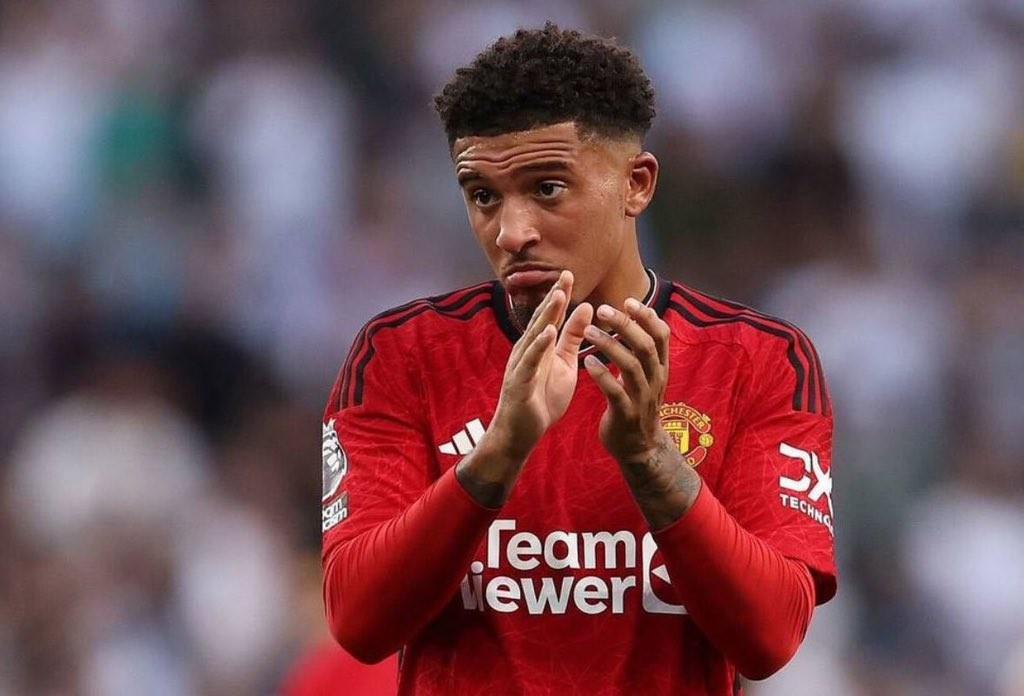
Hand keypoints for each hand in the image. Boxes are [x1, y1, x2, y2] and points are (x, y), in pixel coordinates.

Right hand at [490, 270, 593, 458]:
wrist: (520, 434)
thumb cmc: (541, 399)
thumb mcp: (564, 365)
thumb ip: (572, 338)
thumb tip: (586, 309)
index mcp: (540, 347)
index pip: (551, 316)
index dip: (561, 295)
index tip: (571, 273)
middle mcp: (528, 351)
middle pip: (542, 319)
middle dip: (554, 297)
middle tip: (567, 273)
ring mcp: (521, 365)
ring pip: (535, 336)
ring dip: (547, 315)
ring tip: (560, 295)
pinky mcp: (519, 382)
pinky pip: (529, 362)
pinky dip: (538, 346)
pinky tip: (548, 333)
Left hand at [583, 297, 671, 464]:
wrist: (639, 448)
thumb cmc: (637, 405)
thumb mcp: (646, 376)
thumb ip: (643, 350)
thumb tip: (641, 316)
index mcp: (659, 368)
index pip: (661, 335)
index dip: (647, 316)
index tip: (628, 301)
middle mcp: (654, 380)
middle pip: (644, 346)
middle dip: (625, 325)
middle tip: (603, 310)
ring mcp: (641, 398)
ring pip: (630, 366)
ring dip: (608, 345)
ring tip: (587, 332)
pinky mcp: (626, 415)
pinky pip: (615, 392)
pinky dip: (601, 375)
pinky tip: (587, 362)